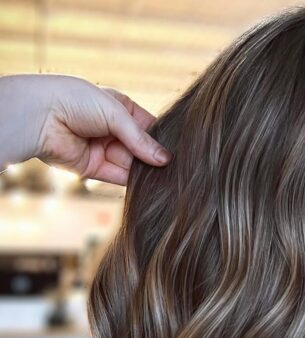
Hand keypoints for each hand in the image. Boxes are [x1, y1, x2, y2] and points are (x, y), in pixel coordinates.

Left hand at [0, 73, 170, 184]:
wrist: (41, 116)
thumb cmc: (75, 101)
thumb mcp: (115, 113)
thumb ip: (140, 138)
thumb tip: (164, 159)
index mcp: (117, 107)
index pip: (146, 125)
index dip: (161, 137)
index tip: (177, 149)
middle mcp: (110, 129)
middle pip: (140, 147)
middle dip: (154, 157)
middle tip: (176, 168)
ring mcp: (102, 149)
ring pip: (131, 163)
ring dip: (146, 171)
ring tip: (167, 178)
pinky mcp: (93, 169)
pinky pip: (118, 177)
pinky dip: (133, 181)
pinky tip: (151, 184)